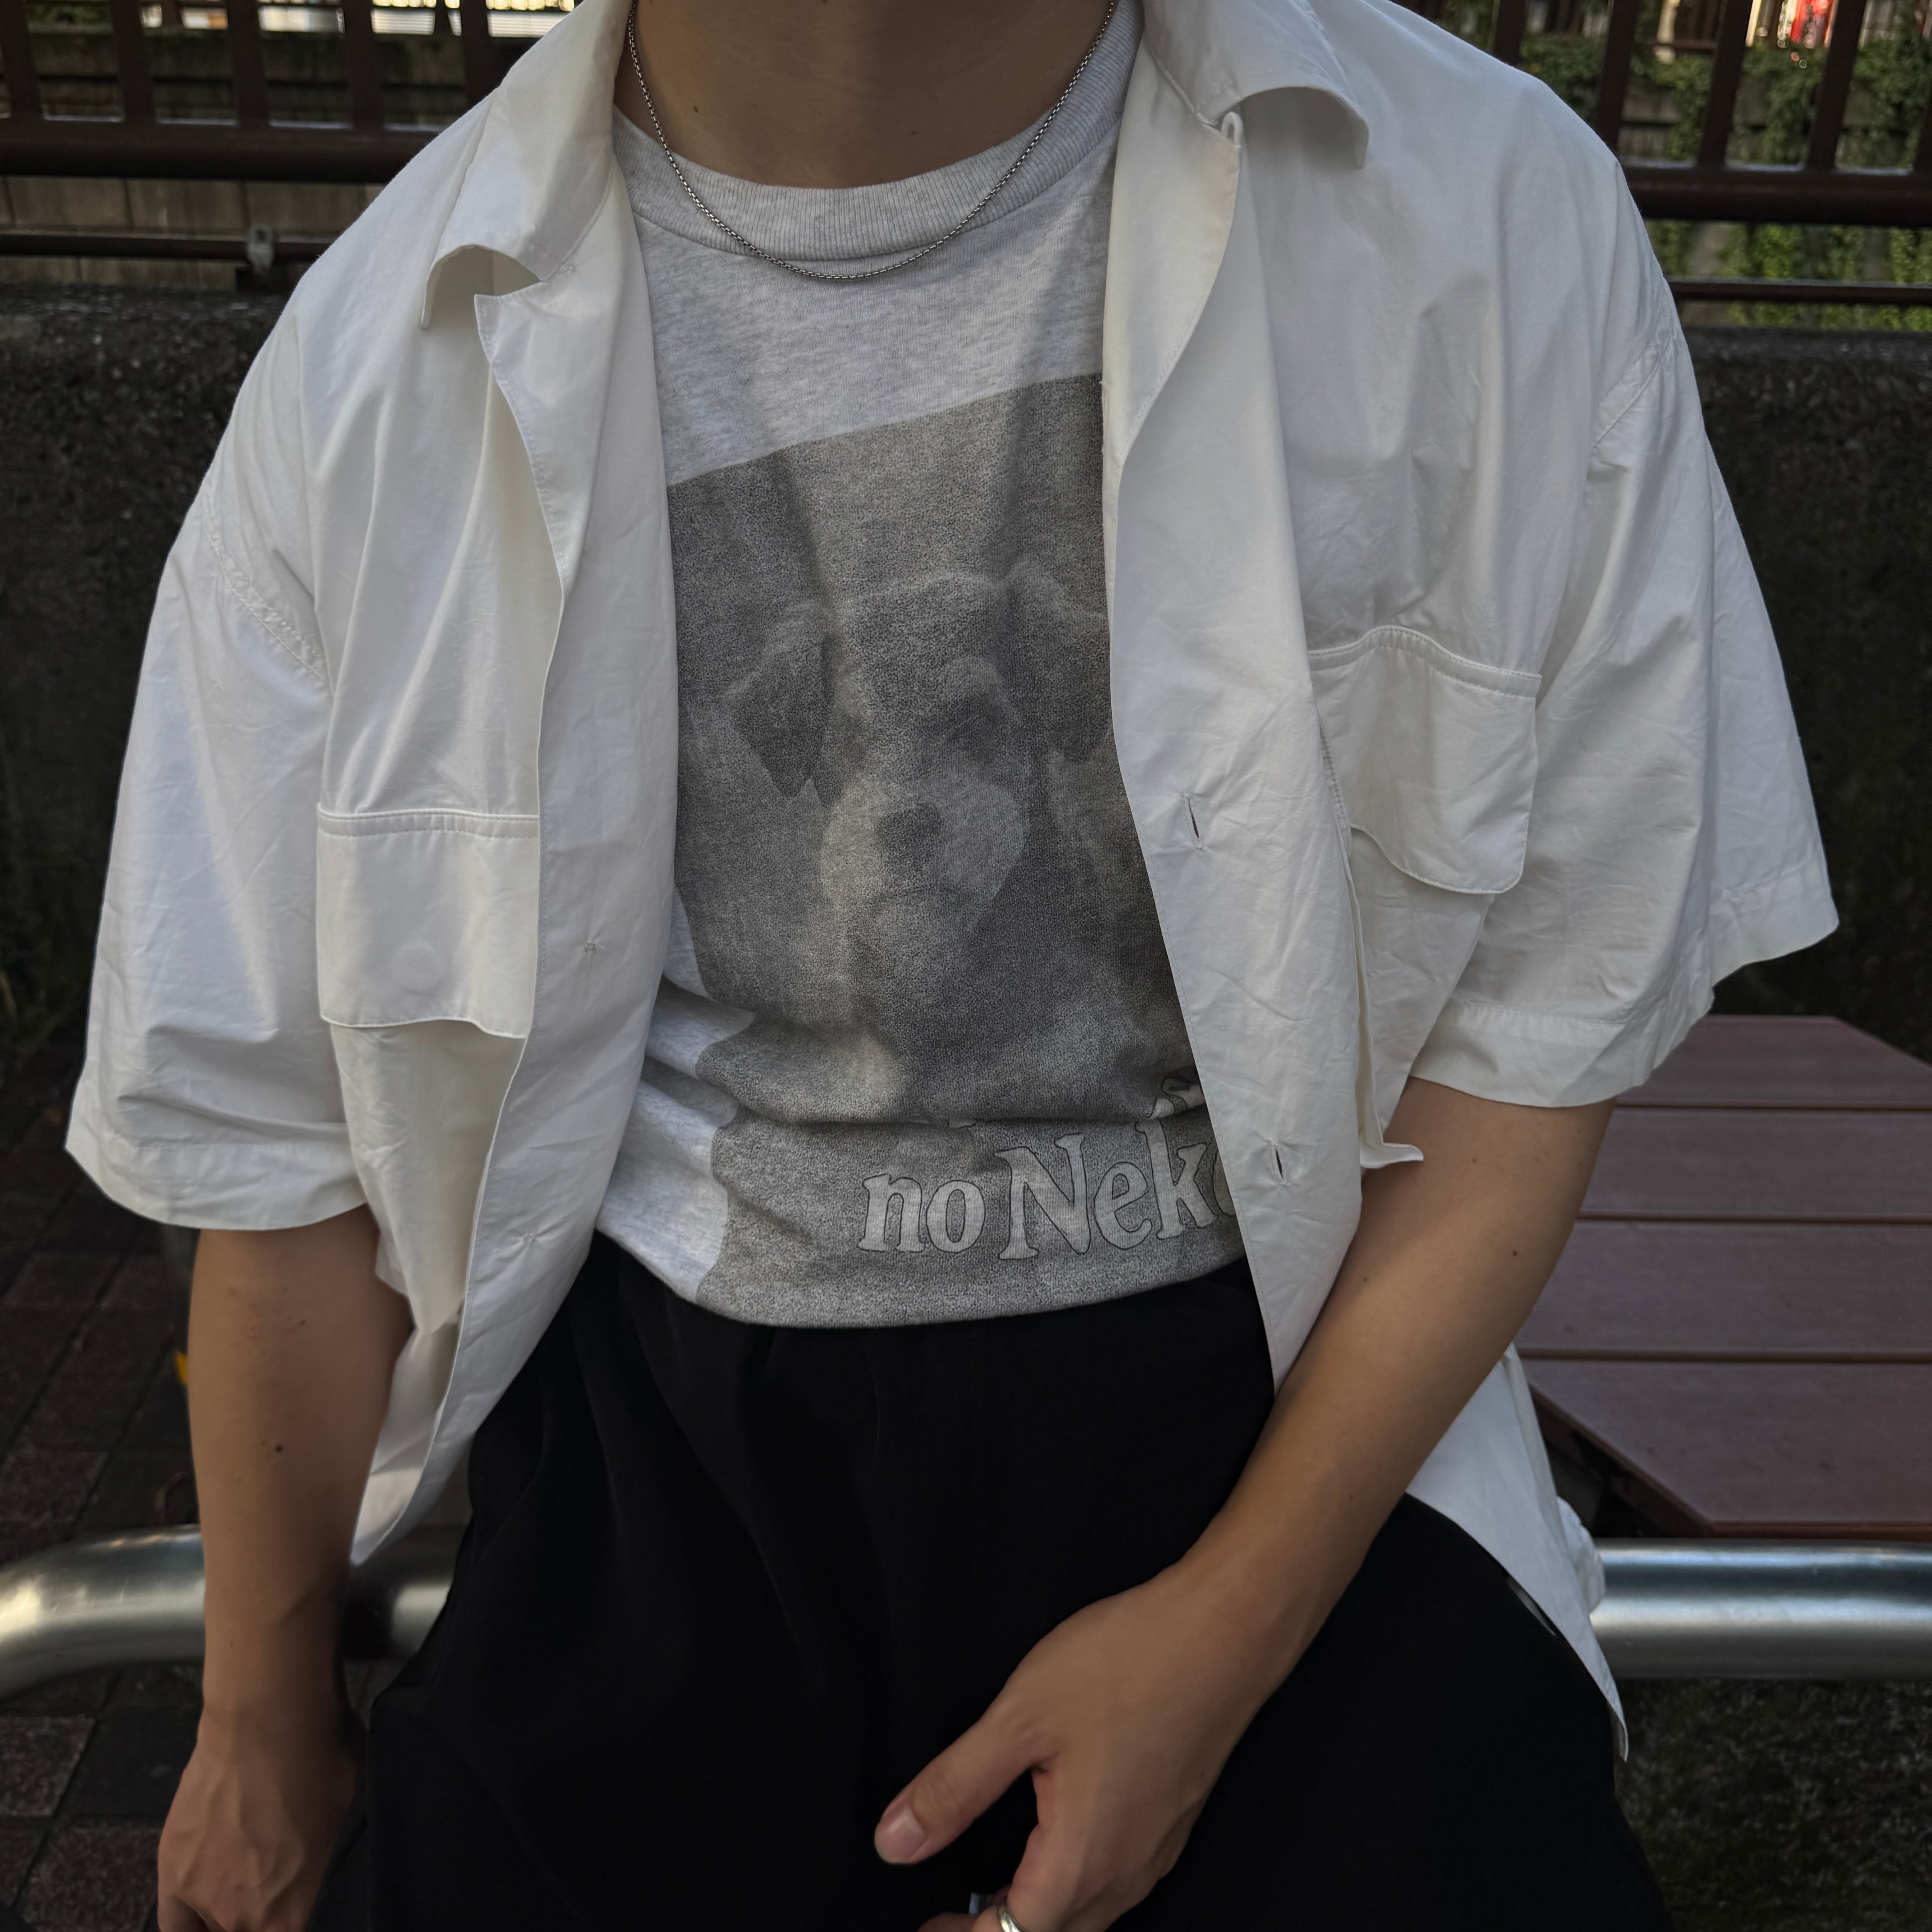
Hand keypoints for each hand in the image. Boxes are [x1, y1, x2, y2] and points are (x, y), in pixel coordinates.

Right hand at [157, 1697, 358, 1931]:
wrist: (269, 1720)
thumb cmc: (327, 1761)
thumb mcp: (352, 1824)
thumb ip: (331, 1874)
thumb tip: (326, 1882)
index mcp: (294, 1917)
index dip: (302, 1921)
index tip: (304, 1909)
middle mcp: (242, 1919)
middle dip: (268, 1919)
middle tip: (280, 1893)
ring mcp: (202, 1897)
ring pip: (216, 1927)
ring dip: (231, 1918)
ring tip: (249, 1892)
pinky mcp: (172, 1870)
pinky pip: (175, 1921)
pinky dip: (191, 1924)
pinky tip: (206, 1909)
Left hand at [876, 1561, 1291, 1931]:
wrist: (1226, 1631)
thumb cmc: (1133, 1664)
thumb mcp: (1020, 1717)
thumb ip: (954, 1786)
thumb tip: (896, 1841)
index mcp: (1082, 1859)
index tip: (927, 1928)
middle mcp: (1125, 1870)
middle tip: (948, 1921)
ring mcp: (1156, 1848)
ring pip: (1089, 1916)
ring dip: (1037, 1916)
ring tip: (993, 1894)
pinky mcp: (1172, 1820)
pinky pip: (1117, 1883)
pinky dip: (1074, 1888)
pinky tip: (1056, 1849)